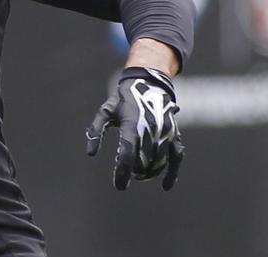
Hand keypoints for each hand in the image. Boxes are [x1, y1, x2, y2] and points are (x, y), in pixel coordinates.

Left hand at [86, 66, 184, 190]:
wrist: (149, 83)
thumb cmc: (124, 99)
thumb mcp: (106, 111)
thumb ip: (96, 130)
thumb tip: (90, 153)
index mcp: (131, 123)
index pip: (128, 153)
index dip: (123, 171)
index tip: (120, 186)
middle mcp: (150, 129)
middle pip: (144, 160)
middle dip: (136, 172)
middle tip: (128, 175)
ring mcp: (164, 132)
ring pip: (160, 161)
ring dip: (150, 172)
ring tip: (140, 175)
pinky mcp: (174, 134)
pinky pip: (177, 156)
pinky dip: (172, 172)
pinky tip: (166, 186)